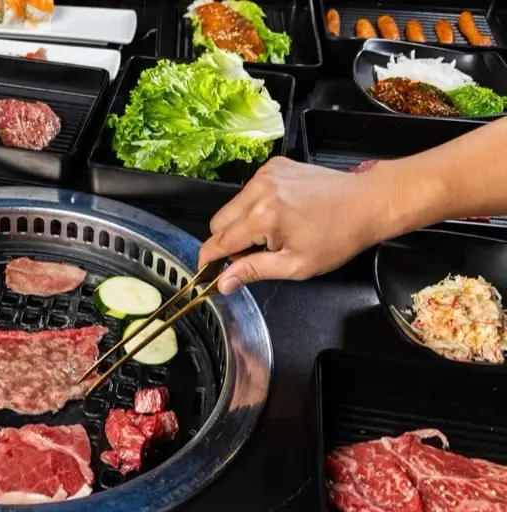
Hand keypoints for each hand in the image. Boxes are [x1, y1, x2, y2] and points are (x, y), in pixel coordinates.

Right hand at [197, 157, 389, 293]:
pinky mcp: (274, 166)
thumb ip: (253, 271)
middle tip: (253, 255)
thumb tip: (223, 283)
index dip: (209, 260)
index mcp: (262, 216)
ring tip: (271, 235)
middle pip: (219, 222)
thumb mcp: (295, 265)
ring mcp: (265, 174)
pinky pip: (249, 191)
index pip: (218, 241)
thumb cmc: (338, 236)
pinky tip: (279, 215)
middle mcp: (258, 189)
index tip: (206, 272)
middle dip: (228, 242)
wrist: (367, 202)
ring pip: (233, 206)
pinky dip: (254, 206)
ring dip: (242, 224)